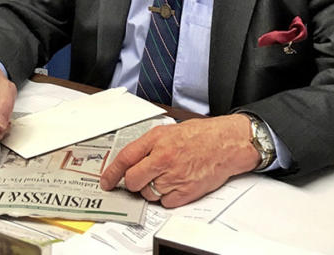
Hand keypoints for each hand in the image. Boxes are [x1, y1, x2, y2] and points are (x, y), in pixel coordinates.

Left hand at [99, 114, 260, 207]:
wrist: (227, 143)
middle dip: (132, 182)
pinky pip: (165, 203)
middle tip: (138, 179)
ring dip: (150, 190)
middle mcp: (164, 159)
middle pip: (133, 180)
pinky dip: (166, 197)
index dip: (112, 172)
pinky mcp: (186, 192)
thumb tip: (130, 159)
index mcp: (157, 140)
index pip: (125, 158)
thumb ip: (148, 144)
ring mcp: (175, 177)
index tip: (107, 181)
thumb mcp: (169, 130)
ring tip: (163, 177)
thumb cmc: (201, 135)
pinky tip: (174, 184)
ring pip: (148, 194)